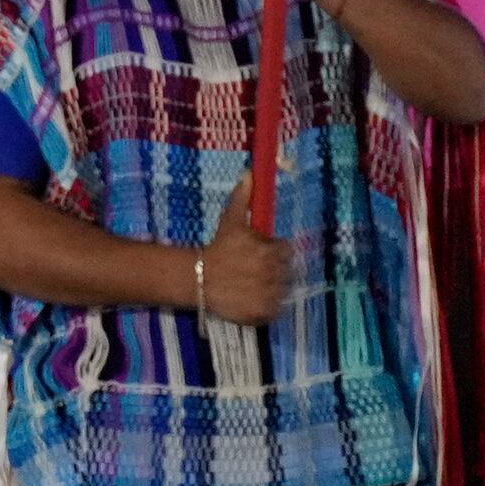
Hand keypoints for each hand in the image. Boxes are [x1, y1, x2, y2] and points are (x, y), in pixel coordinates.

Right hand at [192, 175, 289, 324]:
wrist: (198, 278)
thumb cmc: (217, 247)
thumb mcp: (230, 221)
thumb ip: (242, 198)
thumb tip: (250, 173)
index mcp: (273, 252)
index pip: (285, 251)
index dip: (273, 251)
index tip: (259, 253)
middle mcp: (277, 274)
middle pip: (285, 272)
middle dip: (272, 269)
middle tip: (252, 269)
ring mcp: (273, 295)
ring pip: (282, 290)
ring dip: (271, 287)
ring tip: (250, 284)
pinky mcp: (266, 313)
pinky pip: (275, 309)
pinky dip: (266, 304)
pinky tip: (250, 297)